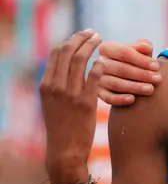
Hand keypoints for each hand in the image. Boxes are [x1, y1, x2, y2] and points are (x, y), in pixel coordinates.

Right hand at [39, 30, 104, 183]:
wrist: (65, 150)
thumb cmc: (62, 126)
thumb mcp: (52, 103)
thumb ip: (57, 85)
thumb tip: (65, 68)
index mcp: (45, 85)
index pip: (55, 54)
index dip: (69, 41)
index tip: (81, 35)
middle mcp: (55, 87)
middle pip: (67, 52)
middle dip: (81, 38)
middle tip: (93, 33)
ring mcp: (70, 94)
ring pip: (80, 60)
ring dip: (92, 46)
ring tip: (101, 40)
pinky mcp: (85, 102)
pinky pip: (94, 76)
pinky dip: (100, 65)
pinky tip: (105, 61)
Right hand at [96, 39, 160, 105]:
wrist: (127, 76)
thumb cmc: (135, 61)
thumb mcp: (138, 52)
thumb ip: (142, 47)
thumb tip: (147, 47)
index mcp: (107, 48)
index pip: (125, 53)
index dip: (142, 60)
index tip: (157, 66)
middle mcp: (99, 63)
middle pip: (121, 69)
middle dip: (142, 74)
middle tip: (158, 79)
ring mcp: (97, 79)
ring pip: (116, 84)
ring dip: (134, 87)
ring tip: (150, 89)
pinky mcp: (98, 93)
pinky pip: (107, 97)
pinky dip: (119, 99)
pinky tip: (132, 99)